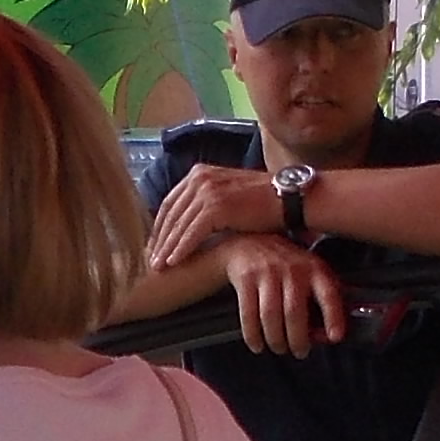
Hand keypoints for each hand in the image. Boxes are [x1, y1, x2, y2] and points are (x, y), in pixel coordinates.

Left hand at [147, 164, 283, 268]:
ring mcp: (207, 190)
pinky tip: (173, 263)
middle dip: (158, 239)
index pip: (171, 202)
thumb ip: (206, 203)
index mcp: (199, 173)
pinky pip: (192, 233)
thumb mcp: (228, 196)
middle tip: (149, 260)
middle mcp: (200, 178)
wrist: (290, 199)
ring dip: (166, 248)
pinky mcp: (216, 206)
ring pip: (178, 225)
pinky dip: (181, 249)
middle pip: (170, 213)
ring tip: (157, 267)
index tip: (153, 245)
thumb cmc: (262, 202)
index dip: (160, 226)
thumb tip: (187, 223)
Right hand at [222, 235, 347, 354]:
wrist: (249, 243)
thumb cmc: (286, 266)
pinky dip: (252, 335)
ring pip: (270, 316)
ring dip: (275, 340)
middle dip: (297, 340)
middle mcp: (292, 269)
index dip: (333, 316)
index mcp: (314, 268)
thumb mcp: (310, 274)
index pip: (328, 294)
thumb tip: (325, 336)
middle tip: (300, 352)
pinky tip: (257, 344)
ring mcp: (267, 272)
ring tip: (279, 348)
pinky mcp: (246, 278)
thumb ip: (322, 302)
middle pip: (294, 312)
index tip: (335, 337)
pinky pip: (248, 314)